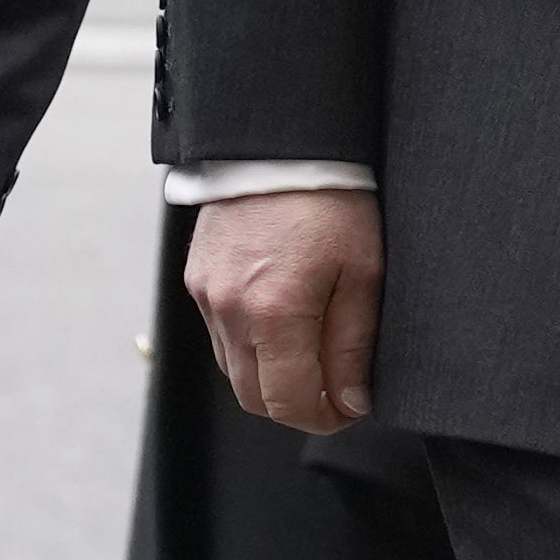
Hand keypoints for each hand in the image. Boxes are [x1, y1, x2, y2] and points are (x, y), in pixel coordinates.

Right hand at [189, 185, 383, 435]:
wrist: (281, 140)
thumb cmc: (330, 199)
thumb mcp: (363, 272)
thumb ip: (353, 344)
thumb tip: (351, 400)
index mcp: (274, 314)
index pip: (290, 402)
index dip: (324, 419)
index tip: (350, 410)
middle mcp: (230, 310)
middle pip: (254, 398)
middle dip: (297, 405)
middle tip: (336, 392)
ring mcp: (206, 295)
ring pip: (234, 371)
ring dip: (271, 378)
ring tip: (313, 356)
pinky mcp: (196, 279)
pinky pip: (220, 336)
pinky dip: (250, 347)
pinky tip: (282, 326)